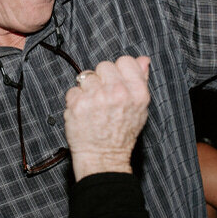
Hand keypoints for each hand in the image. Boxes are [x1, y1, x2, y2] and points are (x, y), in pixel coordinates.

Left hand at [64, 56, 151, 179]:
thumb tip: (143, 59)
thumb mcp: (140, 108)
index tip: (115, 82)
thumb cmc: (122, 135)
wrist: (104, 158)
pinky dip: (76, 100)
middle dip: (102, 79)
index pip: (125, 61)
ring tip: (93, 106)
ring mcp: (96, 97)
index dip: (118, 71)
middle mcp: (118, 92)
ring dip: (88, 89)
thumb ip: (141, 81)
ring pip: (87, 76)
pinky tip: (84, 112)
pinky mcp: (78, 104)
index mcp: (137, 92)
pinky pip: (73, 90)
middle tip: (103, 96)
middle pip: (104, 65)